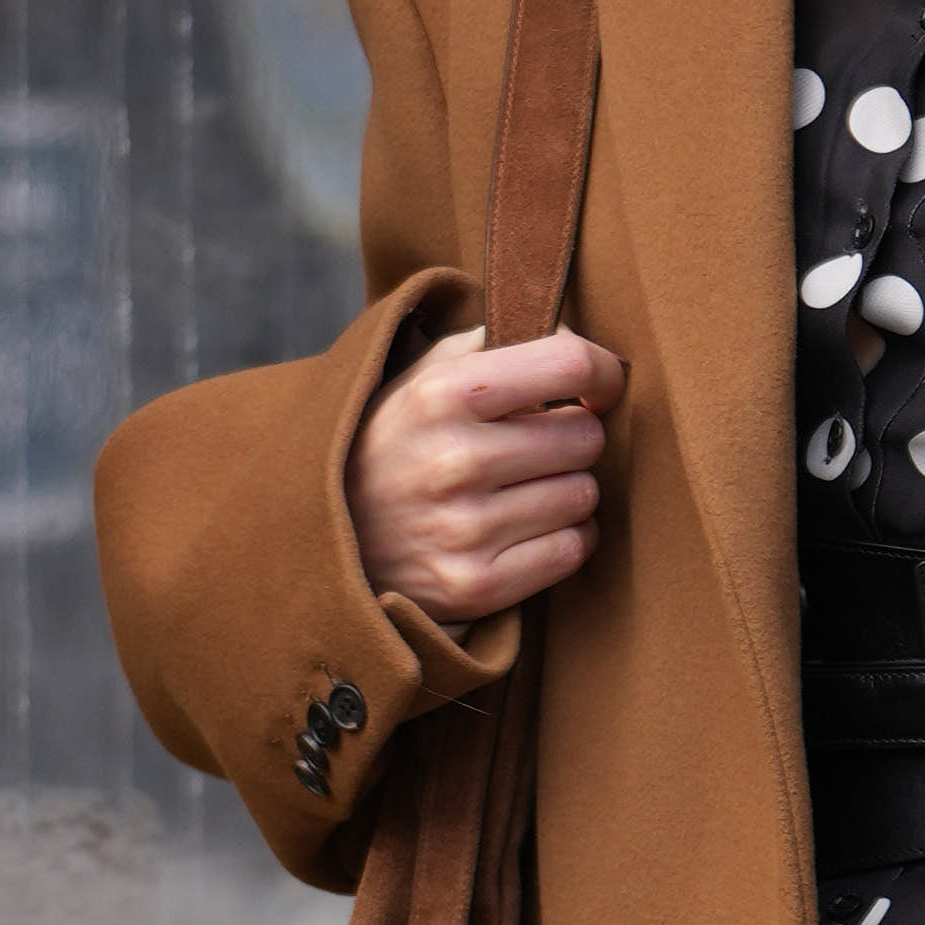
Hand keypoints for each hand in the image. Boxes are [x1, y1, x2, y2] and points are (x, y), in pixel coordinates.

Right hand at [350, 320, 619, 622]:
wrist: (322, 542)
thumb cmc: (393, 446)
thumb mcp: (418, 378)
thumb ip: (490, 345)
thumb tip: (573, 339)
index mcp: (443, 394)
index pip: (570, 363)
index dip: (601, 372)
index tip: (598, 385)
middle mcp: (455, 460)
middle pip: (586, 436)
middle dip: (572, 437)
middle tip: (538, 447)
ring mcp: (466, 529)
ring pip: (584, 496)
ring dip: (567, 492)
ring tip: (522, 491)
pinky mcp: (476, 585)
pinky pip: (572, 550)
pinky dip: (562, 541)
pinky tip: (525, 531)